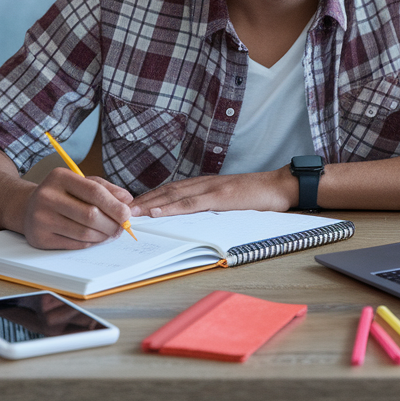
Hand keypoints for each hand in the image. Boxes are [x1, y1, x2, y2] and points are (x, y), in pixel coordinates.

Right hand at [19, 167, 134, 249]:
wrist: (28, 207)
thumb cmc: (61, 194)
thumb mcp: (81, 183)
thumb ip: (106, 189)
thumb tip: (127, 201)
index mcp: (60, 177)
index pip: (94, 192)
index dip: (115, 205)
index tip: (127, 214)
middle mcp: (47, 196)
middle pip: (91, 214)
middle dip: (112, 224)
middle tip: (121, 227)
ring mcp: (41, 218)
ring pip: (84, 232)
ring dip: (104, 235)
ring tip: (110, 232)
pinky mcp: (40, 238)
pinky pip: (75, 244)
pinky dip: (91, 243)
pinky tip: (96, 238)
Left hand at [131, 167, 297, 217]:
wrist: (280, 186)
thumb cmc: (258, 196)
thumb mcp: (230, 201)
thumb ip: (211, 205)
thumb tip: (193, 217)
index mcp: (205, 185)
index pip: (170, 190)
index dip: (149, 197)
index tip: (131, 205)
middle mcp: (203, 183)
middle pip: (165, 191)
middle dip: (141, 200)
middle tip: (119, 208)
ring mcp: (211, 188)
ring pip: (173, 195)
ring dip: (149, 203)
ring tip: (129, 211)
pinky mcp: (220, 197)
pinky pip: (191, 203)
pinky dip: (171, 207)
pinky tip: (157, 212)